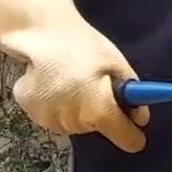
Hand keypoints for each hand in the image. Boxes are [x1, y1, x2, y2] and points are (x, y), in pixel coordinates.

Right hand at [9, 23, 150, 152]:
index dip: (133, 134)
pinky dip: (54, 104)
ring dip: (76, 109)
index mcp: (99, 110)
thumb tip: (140, 119)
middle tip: (92, 83)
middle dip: (99, 111)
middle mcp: (74, 122)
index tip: (133, 126)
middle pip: (96, 127)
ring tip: (69, 80)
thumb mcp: (117, 64)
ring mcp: (49, 120)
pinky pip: (53, 116)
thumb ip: (133, 94)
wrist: (41, 32)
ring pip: (74, 123)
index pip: (127, 140)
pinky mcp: (30, 113)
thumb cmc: (83, 45)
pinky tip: (51, 83)